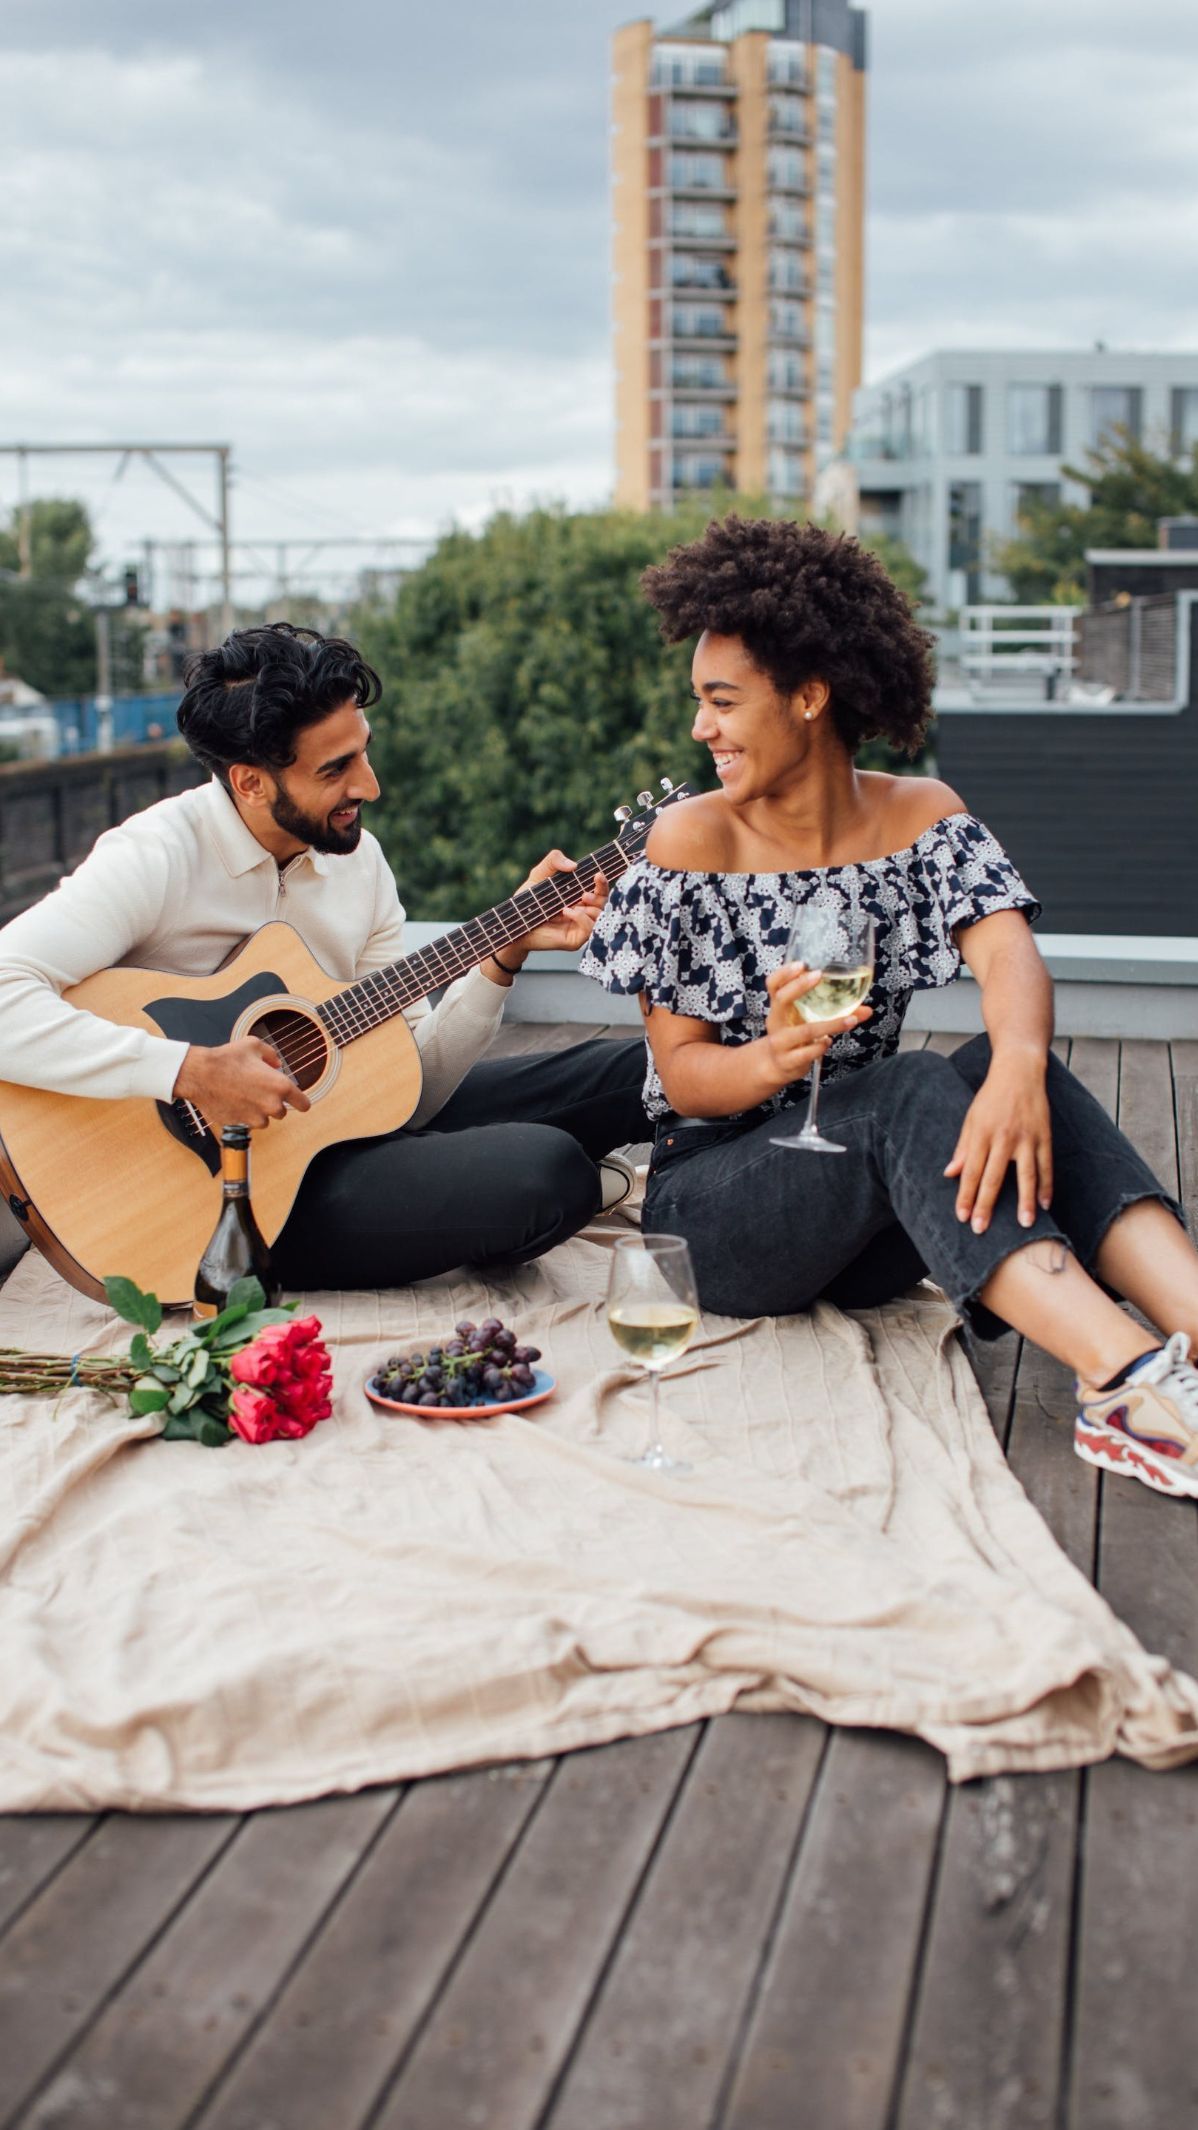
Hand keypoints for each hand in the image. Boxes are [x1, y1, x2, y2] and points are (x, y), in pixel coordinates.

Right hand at [173, 1037, 311, 1130]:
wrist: (200, 1074)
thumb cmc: (227, 1059)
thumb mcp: (254, 1045)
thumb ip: (271, 1055)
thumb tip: (277, 1064)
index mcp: (280, 1086)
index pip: (304, 1104)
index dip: (301, 1101)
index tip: (296, 1101)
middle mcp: (271, 1106)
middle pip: (282, 1113)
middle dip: (273, 1103)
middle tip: (258, 1090)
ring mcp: (254, 1118)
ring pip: (264, 1120)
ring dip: (258, 1111)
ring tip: (243, 1095)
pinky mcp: (239, 1124)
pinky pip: (246, 1123)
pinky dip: (242, 1115)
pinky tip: (232, 1100)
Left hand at [509, 850, 609, 956]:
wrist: (516, 922)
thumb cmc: (528, 900)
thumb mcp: (540, 874)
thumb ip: (554, 860)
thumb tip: (574, 865)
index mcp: (579, 896)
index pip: (600, 890)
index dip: (603, 883)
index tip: (597, 875)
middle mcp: (583, 911)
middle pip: (605, 903)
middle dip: (600, 895)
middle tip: (584, 894)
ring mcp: (580, 927)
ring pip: (600, 917)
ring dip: (591, 909)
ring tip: (571, 905)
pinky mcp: (575, 940)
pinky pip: (589, 930)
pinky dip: (582, 919)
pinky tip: (567, 912)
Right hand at [759, 962, 871, 1094]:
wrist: (775, 1066)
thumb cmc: (794, 1036)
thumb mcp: (806, 1021)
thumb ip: (835, 1014)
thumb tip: (867, 1010)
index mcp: (779, 1008)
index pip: (773, 984)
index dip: (784, 973)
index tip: (802, 964)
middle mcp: (777, 1022)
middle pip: (781, 999)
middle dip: (799, 986)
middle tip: (819, 976)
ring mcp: (780, 1042)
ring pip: (803, 1031)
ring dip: (830, 1025)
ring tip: (850, 1020)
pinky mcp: (788, 1061)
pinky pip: (805, 1053)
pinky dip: (820, 1047)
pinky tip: (828, 1042)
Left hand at [944, 1054, 1051, 1232]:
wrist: (1019, 1072)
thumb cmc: (991, 1098)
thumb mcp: (971, 1119)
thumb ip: (963, 1148)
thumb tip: (950, 1174)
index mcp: (982, 1134)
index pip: (971, 1171)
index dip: (966, 1195)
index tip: (963, 1217)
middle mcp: (1004, 1137)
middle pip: (994, 1177)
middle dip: (987, 1205)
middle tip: (982, 1229)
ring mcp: (1027, 1137)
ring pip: (1026, 1175)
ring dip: (1024, 1201)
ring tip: (1025, 1225)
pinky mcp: (1044, 1136)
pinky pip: (1046, 1165)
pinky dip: (1047, 1186)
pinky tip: (1045, 1204)